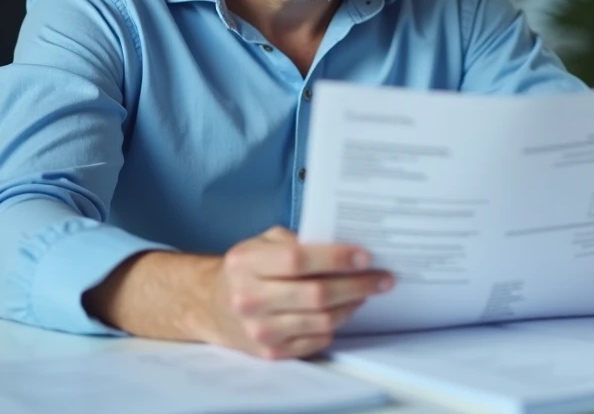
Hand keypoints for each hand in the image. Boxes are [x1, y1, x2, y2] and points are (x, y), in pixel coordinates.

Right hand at [83, 226, 391, 359]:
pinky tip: (344, 310)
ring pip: (321, 320)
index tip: (364, 256)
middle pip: (316, 294)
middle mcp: (249, 298)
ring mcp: (259, 329)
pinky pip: (316, 340)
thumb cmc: (245, 269)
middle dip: (356, 285)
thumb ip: (295, 241)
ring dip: (352, 306)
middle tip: (382, 277)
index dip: (335, 258)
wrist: (211, 306)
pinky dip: (336, 324)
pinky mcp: (270, 352)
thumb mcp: (260, 243)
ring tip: (366, 292)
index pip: (298, 260)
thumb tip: (343, 245)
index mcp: (246, 263)